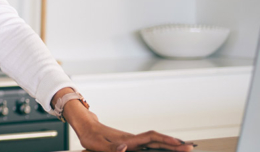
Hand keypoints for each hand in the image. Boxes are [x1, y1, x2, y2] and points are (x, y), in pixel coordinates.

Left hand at [71, 109, 193, 151]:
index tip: (180, 144)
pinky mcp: (131, 143)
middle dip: (174, 144)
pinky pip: (149, 145)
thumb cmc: (90, 136)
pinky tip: (165, 150)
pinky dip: (160, 146)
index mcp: (128, 140)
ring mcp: (133, 141)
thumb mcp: (97, 144)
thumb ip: (112, 148)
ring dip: (169, 145)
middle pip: (158, 141)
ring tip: (183, 148)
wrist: (85, 126)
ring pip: (155, 142)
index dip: (166, 141)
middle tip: (190, 147)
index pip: (152, 139)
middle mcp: (133, 139)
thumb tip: (126, 148)